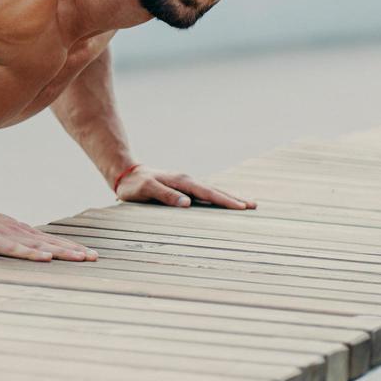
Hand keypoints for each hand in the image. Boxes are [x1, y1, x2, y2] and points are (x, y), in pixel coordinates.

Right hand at [0, 206, 97, 261]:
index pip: (50, 242)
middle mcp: (19, 233)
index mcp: (21, 233)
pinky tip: (46, 258)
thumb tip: (28, 251)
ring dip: (61, 253)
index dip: (70, 248)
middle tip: (95, 258)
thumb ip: (13, 244)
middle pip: (51, 243)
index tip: (88, 254)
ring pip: (40, 246)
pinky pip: (17, 250)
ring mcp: (8, 237)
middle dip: (74, 251)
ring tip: (80, 258)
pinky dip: (33, 254)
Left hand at [115, 166, 255, 209]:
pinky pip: (204, 194)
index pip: (207, 193)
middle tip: (254, 206)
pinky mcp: (183, 188)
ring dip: (229, 197)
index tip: (241, 207)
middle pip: (215, 191)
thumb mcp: (147, 190)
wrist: (126, 173)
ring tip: (246, 204)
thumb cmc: (134, 185)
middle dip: (234, 199)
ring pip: (212, 191)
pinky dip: (217, 198)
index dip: (225, 201)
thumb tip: (187, 203)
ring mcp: (186, 184)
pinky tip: (224, 203)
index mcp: (181, 181)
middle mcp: (187, 181)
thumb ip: (165, 195)